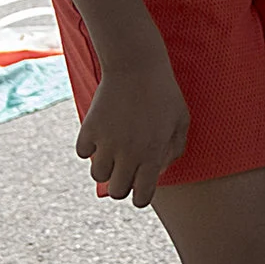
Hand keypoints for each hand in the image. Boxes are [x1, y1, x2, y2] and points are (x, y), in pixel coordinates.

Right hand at [76, 59, 189, 206]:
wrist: (137, 66)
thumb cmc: (164, 93)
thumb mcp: (180, 121)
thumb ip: (174, 150)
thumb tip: (158, 172)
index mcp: (152, 155)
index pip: (142, 197)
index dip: (141, 196)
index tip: (140, 187)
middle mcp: (128, 154)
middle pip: (117, 192)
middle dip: (122, 185)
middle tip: (126, 169)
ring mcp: (107, 142)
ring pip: (98, 176)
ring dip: (106, 166)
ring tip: (114, 150)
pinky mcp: (89, 129)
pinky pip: (83, 152)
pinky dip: (89, 147)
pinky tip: (101, 134)